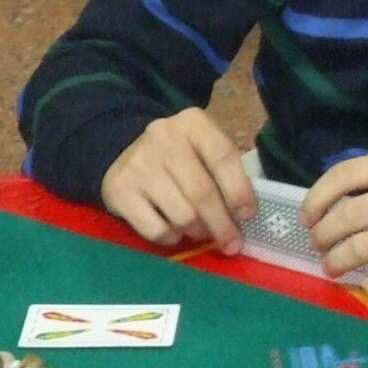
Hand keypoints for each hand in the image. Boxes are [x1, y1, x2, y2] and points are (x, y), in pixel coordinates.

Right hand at [100, 108, 255, 250]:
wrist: (126, 154)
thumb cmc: (179, 157)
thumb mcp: (204, 150)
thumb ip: (225, 174)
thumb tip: (242, 218)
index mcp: (192, 122)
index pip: (223, 157)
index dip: (239, 191)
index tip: (248, 216)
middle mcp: (163, 137)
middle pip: (202, 193)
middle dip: (222, 225)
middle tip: (232, 244)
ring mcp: (138, 164)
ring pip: (182, 216)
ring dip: (197, 232)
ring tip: (199, 230)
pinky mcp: (120, 190)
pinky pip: (157, 230)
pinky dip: (172, 238)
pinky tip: (174, 230)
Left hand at [302, 146, 367, 296]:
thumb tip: (327, 203)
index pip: (345, 175)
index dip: (316, 198)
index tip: (307, 217)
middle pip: (349, 216)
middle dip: (322, 236)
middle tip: (318, 246)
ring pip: (362, 248)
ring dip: (337, 261)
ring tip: (332, 266)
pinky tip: (365, 283)